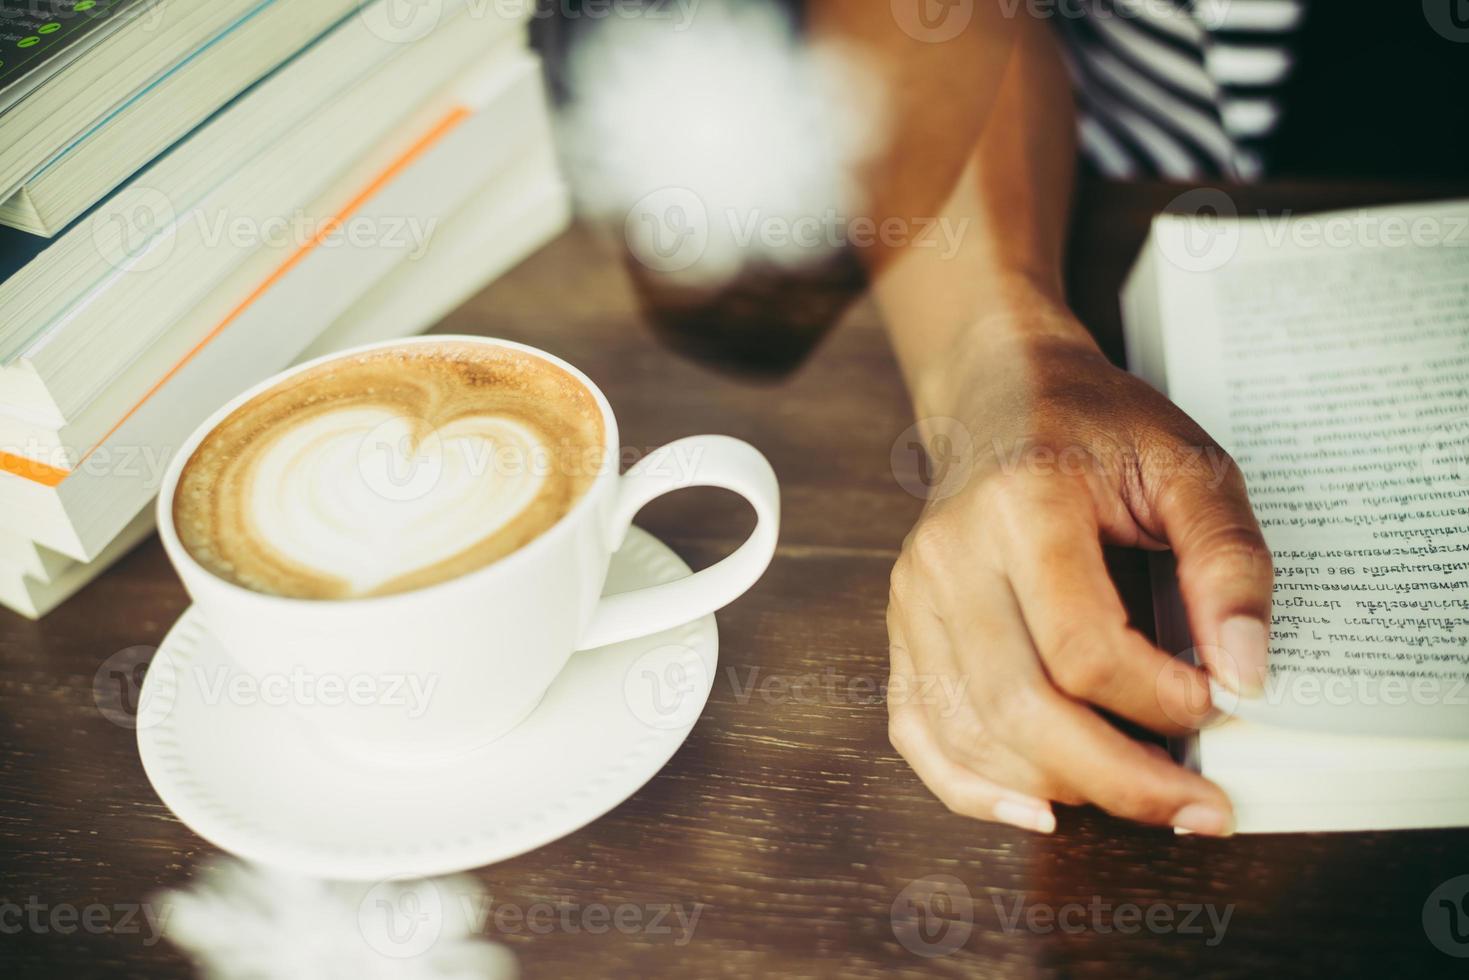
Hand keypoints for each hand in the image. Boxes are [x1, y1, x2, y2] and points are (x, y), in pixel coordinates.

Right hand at [886, 325, 1271, 834]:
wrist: (1000, 394)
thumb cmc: (1099, 428)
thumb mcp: (1188, 465)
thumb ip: (1228, 561)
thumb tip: (1245, 674)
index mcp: (1023, 505)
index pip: (1084, 647)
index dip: (1159, 699)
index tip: (1216, 701)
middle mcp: (950, 556)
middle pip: (1018, 708)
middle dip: (1118, 778)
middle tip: (1194, 806)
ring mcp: (914, 596)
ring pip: (970, 732)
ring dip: (1061, 787)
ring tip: (1139, 794)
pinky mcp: (901, 625)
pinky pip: (918, 729)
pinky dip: (971, 787)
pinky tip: (1036, 806)